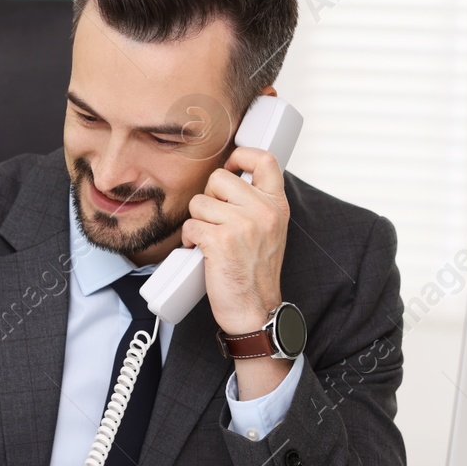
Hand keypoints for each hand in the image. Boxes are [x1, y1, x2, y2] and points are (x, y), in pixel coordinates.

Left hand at [181, 144, 288, 335]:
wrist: (255, 309)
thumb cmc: (256, 271)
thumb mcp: (270, 230)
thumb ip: (256, 203)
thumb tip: (231, 176)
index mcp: (277, 205)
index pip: (264, 159)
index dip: (241, 156)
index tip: (230, 168)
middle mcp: (263, 211)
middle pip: (218, 178)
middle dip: (208, 199)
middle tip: (215, 221)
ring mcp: (243, 225)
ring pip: (199, 203)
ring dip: (198, 222)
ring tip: (210, 240)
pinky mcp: (221, 241)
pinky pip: (190, 225)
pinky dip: (189, 239)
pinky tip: (201, 251)